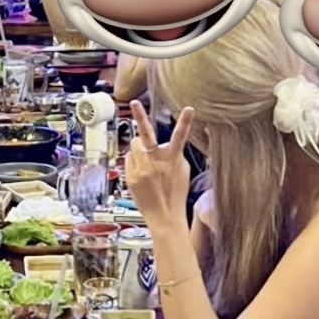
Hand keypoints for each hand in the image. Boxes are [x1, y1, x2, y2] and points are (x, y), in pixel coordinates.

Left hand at [125, 101, 193, 232]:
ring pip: (135, 146)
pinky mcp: (130, 176)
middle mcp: (155, 162)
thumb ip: (173, 153)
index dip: (185, 122)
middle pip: (145, 134)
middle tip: (134, 103)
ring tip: (146, 162)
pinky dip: (134, 162)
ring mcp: (141, 169)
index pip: (180, 137)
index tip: (189, 108)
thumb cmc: (175, 192)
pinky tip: (141, 174)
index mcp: (173, 159)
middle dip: (140, 116)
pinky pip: (129, 159)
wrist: (165, 216)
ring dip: (139, 148)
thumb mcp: (182, 170)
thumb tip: (162, 144)